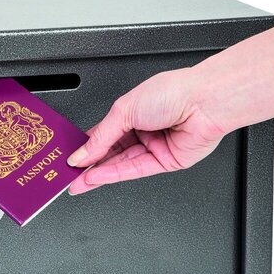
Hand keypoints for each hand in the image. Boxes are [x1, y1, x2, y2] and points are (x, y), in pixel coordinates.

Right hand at [67, 68, 225, 194]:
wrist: (204, 101)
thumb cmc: (172, 92)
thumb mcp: (125, 109)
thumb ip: (101, 136)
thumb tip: (82, 153)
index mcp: (131, 112)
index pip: (102, 134)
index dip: (84, 147)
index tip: (68, 158)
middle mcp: (142, 130)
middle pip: (110, 152)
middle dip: (88, 165)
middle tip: (68, 175)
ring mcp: (153, 147)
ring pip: (120, 164)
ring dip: (97, 174)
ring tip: (77, 181)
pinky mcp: (164, 162)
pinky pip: (134, 171)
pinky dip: (114, 175)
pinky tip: (97, 178)